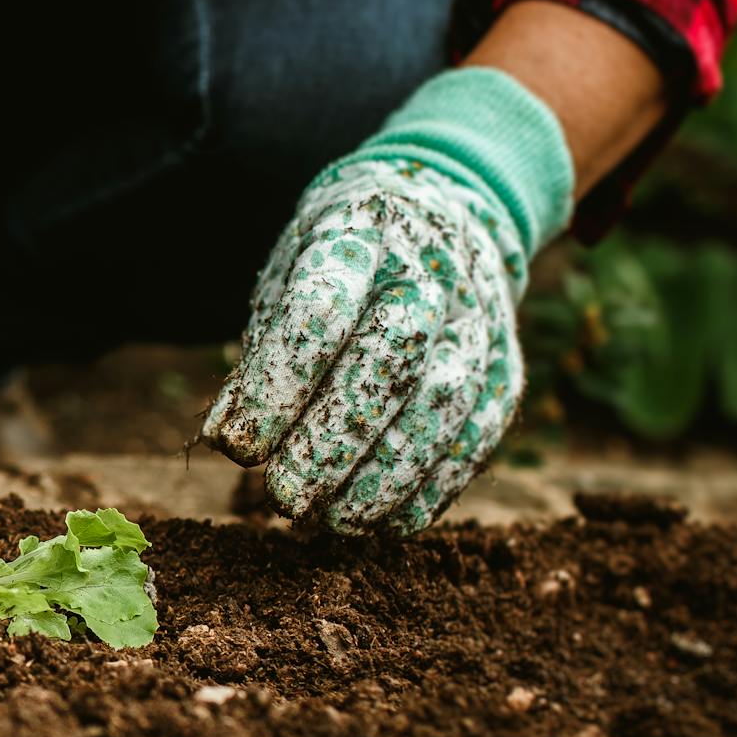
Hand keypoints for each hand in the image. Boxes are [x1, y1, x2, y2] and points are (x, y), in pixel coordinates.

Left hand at [202, 159, 527, 533]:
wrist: (441, 213)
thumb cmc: (338, 264)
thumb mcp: (285, 282)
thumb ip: (261, 355)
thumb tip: (230, 439)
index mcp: (362, 230)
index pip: (321, 310)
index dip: (279, 385)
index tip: (241, 446)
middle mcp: (433, 269)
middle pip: (391, 360)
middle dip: (333, 441)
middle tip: (286, 498)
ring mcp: (480, 318)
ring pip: (443, 405)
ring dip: (384, 477)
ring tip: (332, 521)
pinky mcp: (506, 368)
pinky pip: (479, 436)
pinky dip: (432, 488)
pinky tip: (385, 523)